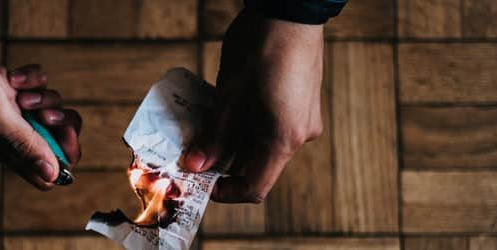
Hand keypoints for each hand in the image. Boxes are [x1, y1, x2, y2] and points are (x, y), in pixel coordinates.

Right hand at [0, 15, 80, 189]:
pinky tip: (11, 74)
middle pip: (57, 140)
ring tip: (18, 90)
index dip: (63, 159)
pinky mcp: (7, 88)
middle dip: (61, 123)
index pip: (47, 173)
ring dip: (44, 96)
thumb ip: (24, 143)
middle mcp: (9, 133)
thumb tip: (52, 175)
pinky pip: (37, 85)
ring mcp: (8, 109)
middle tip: (43, 112)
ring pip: (49, 109)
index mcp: (6, 148)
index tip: (60, 136)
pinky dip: (31, 77)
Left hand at [182, 9, 323, 202]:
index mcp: (284, 138)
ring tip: (204, 128)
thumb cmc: (262, 47)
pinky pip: (272, 126)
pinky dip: (247, 126)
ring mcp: (303, 118)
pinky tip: (225, 110)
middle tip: (194, 152)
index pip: (256, 187)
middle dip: (224, 163)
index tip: (201, 183)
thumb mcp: (230, 94)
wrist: (291, 9)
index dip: (226, 192)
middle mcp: (299, 134)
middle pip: (258, 166)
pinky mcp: (300, 102)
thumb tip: (195, 164)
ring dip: (233, 142)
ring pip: (263, 145)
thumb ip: (215, 134)